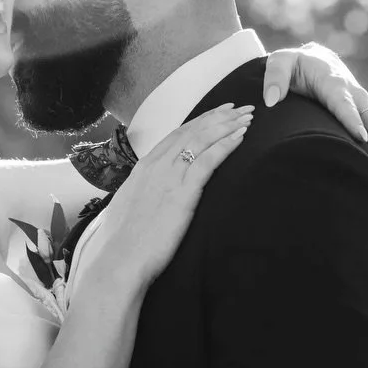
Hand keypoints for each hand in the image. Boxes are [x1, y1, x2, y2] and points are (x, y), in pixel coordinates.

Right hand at [85, 104, 253, 294]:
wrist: (120, 259)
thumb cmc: (124, 243)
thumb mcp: (129, 209)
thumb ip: (143, 195)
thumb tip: (149, 197)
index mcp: (142, 169)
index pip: (174, 137)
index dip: (197, 123)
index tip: (215, 115)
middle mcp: (156, 166)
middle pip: (191, 132)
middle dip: (217, 118)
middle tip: (238, 108)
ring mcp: (169, 176)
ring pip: (202, 140)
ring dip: (226, 126)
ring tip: (246, 118)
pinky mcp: (184, 191)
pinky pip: (209, 159)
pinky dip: (226, 144)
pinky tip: (241, 137)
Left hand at [263, 43, 367, 194]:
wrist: (317, 60)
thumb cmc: (295, 65)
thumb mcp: (279, 63)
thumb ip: (274, 77)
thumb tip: (271, 100)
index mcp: (334, 83)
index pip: (343, 102)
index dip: (351, 118)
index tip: (360, 137)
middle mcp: (356, 96)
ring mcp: (365, 107)